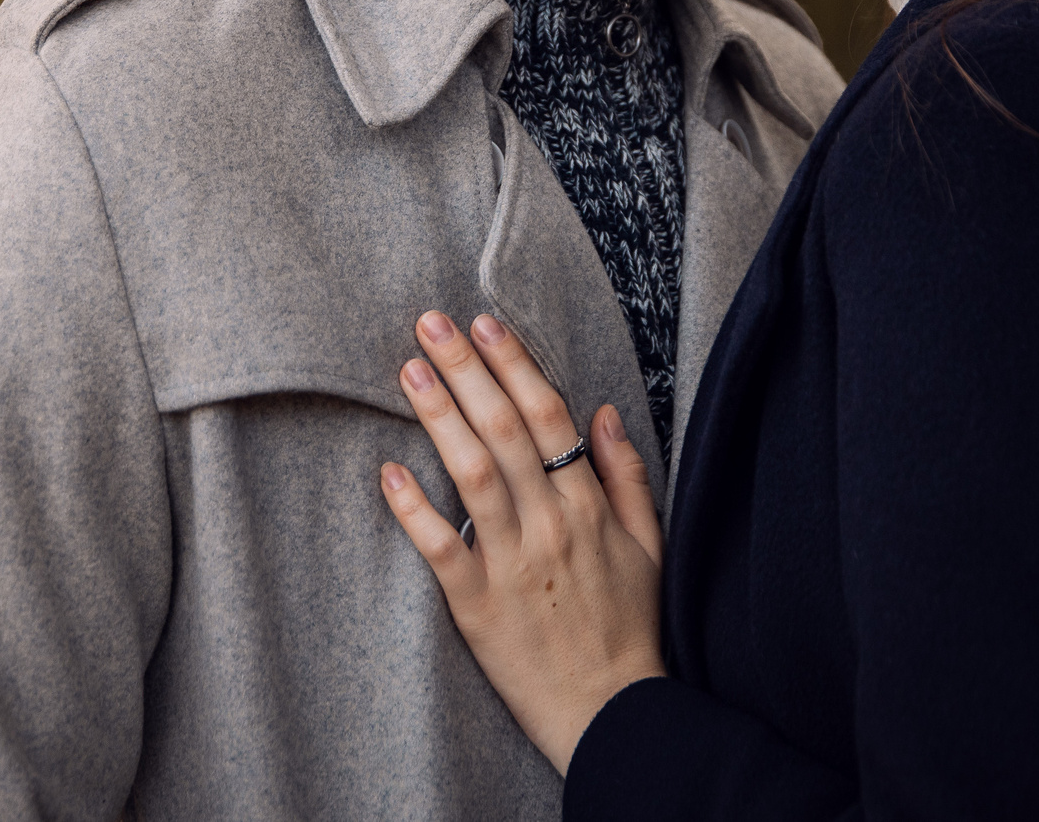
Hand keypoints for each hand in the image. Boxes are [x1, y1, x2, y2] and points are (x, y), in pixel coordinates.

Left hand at [379, 310, 666, 775]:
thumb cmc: (630, 628)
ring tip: (408, 371)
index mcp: (589, 507)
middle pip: (504, 431)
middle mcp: (551, 525)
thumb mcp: (650, 546)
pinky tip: (388, 473)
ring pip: (472, 475)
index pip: (548, 417)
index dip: (513, 365)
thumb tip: (602, 411)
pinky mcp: (479, 608)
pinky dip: (414, 510)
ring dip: (438, 417)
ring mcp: (513, 565)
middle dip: (466, 370)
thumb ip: (626, 475)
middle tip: (428, 322)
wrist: (615, 716)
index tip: (483, 323)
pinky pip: (441, 551)